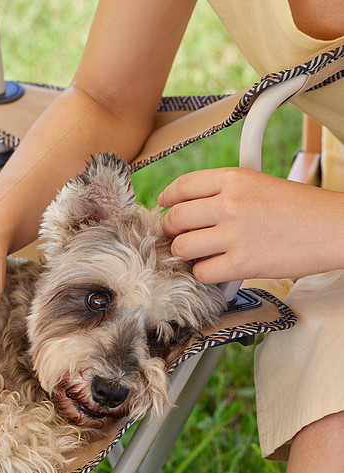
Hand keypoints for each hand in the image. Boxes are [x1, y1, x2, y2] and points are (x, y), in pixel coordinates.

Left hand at [158, 167, 343, 282]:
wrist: (336, 228)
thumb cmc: (301, 208)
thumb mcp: (259, 184)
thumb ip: (223, 191)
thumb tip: (184, 204)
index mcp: (233, 179)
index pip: (181, 187)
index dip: (167, 199)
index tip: (165, 206)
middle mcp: (230, 204)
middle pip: (174, 219)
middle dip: (172, 231)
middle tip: (181, 236)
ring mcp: (234, 234)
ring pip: (181, 248)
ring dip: (186, 254)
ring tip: (200, 253)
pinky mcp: (242, 264)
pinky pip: (202, 273)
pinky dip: (205, 274)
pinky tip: (217, 268)